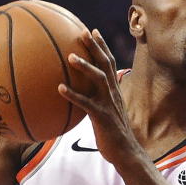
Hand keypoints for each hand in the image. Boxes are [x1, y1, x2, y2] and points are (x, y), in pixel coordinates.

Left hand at [57, 29, 139, 163]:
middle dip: (95, 47)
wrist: (126, 153)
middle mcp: (113, 94)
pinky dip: (73, 95)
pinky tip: (59, 88)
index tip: (93, 31)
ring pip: (99, 80)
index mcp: (114, 91)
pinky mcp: (102, 118)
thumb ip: (96, 101)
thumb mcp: (106, 113)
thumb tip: (80, 95)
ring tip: (70, 57)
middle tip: (83, 32)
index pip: (110, 63)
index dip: (102, 46)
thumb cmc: (113, 135)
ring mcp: (109, 105)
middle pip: (106, 64)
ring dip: (85, 67)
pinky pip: (86, 104)